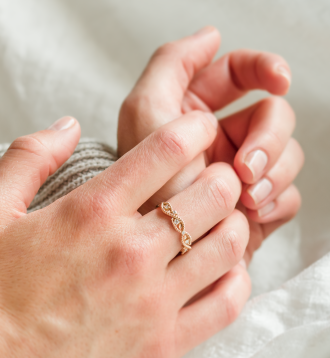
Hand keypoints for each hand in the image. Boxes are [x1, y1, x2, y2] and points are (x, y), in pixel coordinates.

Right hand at [0, 114, 249, 357]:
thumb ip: (29, 157)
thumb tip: (68, 125)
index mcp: (93, 212)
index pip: (166, 151)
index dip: (194, 129)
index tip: (201, 127)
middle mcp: (132, 252)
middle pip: (212, 195)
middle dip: (223, 175)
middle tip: (215, 176)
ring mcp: (154, 301)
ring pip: (228, 246)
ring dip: (234, 223)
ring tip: (222, 219)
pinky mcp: (164, 343)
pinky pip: (226, 304)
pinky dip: (237, 279)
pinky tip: (225, 269)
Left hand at [118, 26, 303, 262]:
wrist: (155, 248)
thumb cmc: (143, 183)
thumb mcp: (144, 113)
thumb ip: (172, 64)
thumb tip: (213, 35)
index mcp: (197, 113)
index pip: (242, 74)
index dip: (266, 69)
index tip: (279, 81)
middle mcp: (222, 139)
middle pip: (276, 116)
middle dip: (270, 138)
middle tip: (244, 168)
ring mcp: (241, 174)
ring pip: (288, 156)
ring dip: (275, 173)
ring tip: (246, 196)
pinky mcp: (254, 207)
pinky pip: (288, 195)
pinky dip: (276, 201)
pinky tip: (251, 212)